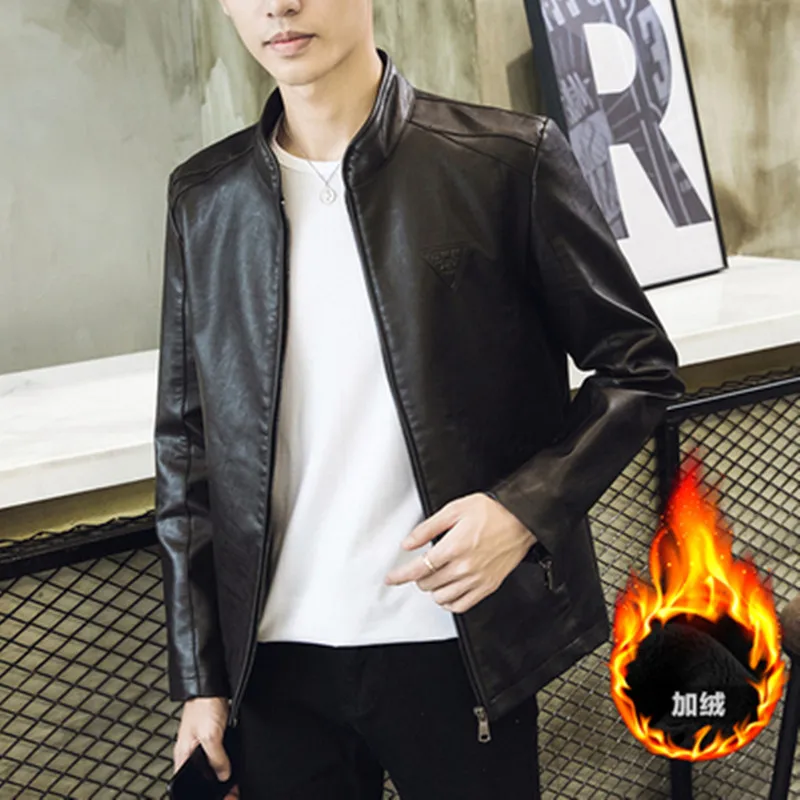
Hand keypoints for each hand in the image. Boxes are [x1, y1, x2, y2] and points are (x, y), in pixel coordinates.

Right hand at [173, 696, 238, 798]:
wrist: (210, 684)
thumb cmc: (203, 705)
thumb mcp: (210, 736)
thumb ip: (216, 758)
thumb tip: (224, 775)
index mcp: (184, 756)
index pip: (188, 785)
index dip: (204, 793)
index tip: (223, 796)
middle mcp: (191, 752)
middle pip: (202, 778)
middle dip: (217, 787)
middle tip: (233, 792)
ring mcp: (201, 744)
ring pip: (211, 767)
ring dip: (223, 775)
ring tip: (235, 782)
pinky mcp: (212, 735)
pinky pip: (219, 754)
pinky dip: (226, 761)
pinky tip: (234, 764)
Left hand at [384, 492, 536, 612]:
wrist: (521, 519)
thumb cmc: (492, 512)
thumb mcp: (454, 510)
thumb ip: (428, 528)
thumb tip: (409, 543)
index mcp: (454, 547)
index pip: (418, 569)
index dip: (400, 576)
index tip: (391, 578)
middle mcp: (465, 567)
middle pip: (428, 584)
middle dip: (419, 576)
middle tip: (422, 566)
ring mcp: (477, 579)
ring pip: (442, 598)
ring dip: (433, 589)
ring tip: (436, 576)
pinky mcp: (488, 586)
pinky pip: (462, 605)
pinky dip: (450, 602)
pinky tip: (449, 591)